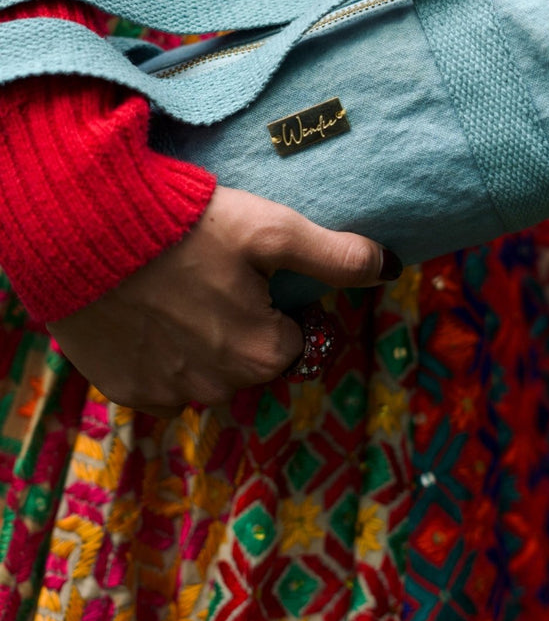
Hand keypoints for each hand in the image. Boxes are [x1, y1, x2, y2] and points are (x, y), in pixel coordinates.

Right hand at [47, 185, 399, 416]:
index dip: (281, 304)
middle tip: (214, 274)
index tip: (255, 272)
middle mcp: (218, 389)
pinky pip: (159, 380)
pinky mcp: (123, 390)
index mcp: (263, 355)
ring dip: (201, 342)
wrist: (85, 230)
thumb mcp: (272, 229)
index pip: (296, 340)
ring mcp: (167, 394)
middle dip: (243, 326)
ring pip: (205, 373)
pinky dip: (159, 353)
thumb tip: (390, 268)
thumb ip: (336, 255)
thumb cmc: (187, 225)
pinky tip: (147, 311)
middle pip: (251, 360)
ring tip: (178, 287)